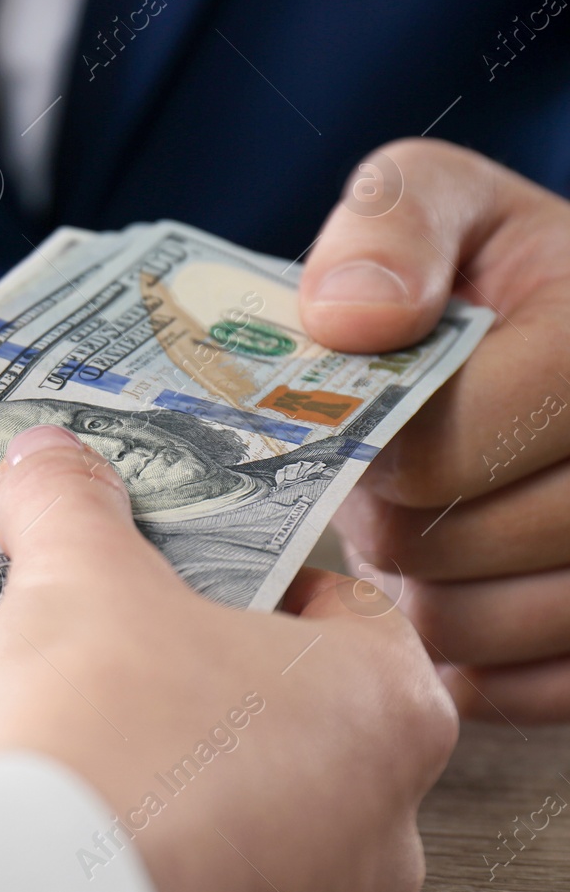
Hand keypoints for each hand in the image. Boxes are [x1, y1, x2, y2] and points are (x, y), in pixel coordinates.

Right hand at [0, 426, 454, 891]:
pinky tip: (73, 781)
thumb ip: (71, 503)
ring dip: (171, 742)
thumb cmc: (105, 744)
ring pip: (245, 786)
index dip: (254, 563)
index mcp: (386, 708)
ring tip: (80, 699)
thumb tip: (51, 462)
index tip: (189, 553)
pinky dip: (144, 815)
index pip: (345, 603)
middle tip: (122, 620)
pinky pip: (197, 848)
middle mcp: (378, 817)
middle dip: (199, 656)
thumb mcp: (78, 578)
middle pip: (291, 698)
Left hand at [299, 139, 569, 721]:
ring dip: (428, 594)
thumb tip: (348, 319)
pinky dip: (478, 663)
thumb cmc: (472, 272)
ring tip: (422, 537)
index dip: (383, 455)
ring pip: (501, 625)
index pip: (456, 441)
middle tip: (380, 493)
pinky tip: (464, 598)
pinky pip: (544, 690)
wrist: (540, 338)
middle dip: (397, 522)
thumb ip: (390, 227)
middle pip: (477, 542)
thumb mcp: (431, 201)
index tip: (363, 441)